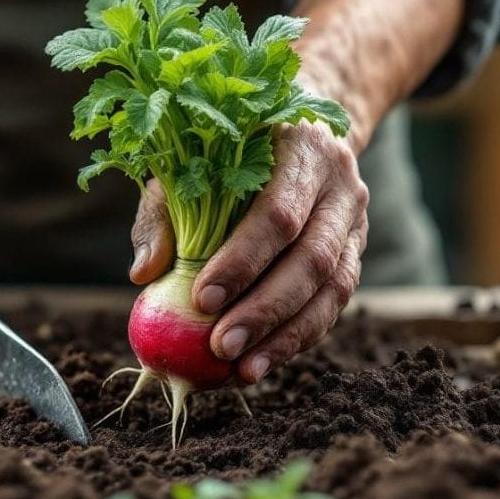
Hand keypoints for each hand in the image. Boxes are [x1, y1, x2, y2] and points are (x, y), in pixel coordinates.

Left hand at [130, 121, 368, 383]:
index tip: (201, 300)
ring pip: (332, 289)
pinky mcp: (355, 254)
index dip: (243, 261)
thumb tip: (144, 274)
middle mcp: (341, 185)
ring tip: (242, 371)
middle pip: (311, 259)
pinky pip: (333, 304)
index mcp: (302, 148)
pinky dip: (297, 339)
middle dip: (264, 310)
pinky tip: (260, 363)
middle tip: (220, 347)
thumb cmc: (229, 150)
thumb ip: (164, 214)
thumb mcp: (190, 164)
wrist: (301, 127)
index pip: (278, 213)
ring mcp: (355, 222)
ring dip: (285, 336)